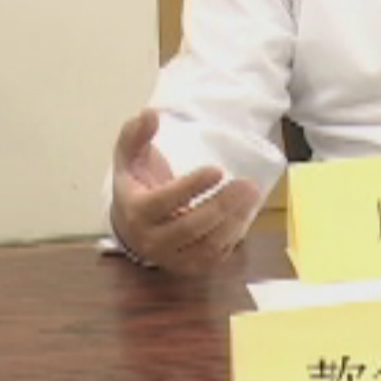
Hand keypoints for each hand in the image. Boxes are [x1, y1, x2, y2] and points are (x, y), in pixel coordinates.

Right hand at [109, 109, 260, 275]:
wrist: (131, 227)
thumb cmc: (135, 186)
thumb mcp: (129, 158)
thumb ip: (136, 134)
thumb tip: (149, 113)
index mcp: (135, 211)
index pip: (164, 203)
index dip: (191, 188)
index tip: (218, 169)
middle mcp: (151, 240)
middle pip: (189, 227)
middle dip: (221, 205)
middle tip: (247, 184)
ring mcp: (171, 257)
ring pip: (206, 246)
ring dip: (233, 221)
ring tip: (251, 195)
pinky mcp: (190, 266)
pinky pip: (215, 257)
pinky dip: (233, 236)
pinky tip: (244, 213)